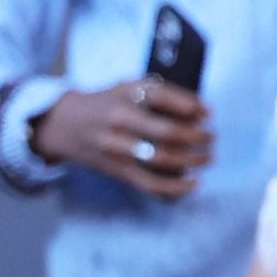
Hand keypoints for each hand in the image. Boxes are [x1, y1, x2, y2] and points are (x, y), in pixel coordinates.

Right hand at [30, 77, 213, 198]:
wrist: (66, 124)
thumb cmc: (107, 103)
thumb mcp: (127, 88)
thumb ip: (160, 95)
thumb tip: (201, 111)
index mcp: (123, 94)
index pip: (160, 96)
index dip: (188, 105)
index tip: (208, 113)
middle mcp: (119, 120)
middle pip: (165, 132)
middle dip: (195, 137)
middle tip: (211, 138)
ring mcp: (117, 148)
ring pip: (161, 159)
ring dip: (191, 161)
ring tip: (207, 157)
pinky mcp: (118, 170)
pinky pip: (151, 185)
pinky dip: (175, 188)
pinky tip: (193, 183)